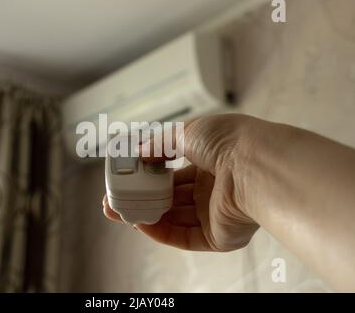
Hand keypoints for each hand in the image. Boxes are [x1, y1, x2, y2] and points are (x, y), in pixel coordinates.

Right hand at [102, 114, 259, 250]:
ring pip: (173, 219)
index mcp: (208, 162)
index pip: (173, 173)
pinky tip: (140, 224)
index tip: (126, 178)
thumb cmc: (227, 140)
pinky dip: (160, 232)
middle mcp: (212, 188)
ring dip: (145, 216)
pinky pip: (184, 237)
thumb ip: (159, 144)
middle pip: (169, 198)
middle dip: (141, 199)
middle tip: (114, 199)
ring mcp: (215, 213)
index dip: (149, 176)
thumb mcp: (186, 132)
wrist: (255, 163)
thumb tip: (139, 151)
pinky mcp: (218, 236)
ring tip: (117, 212)